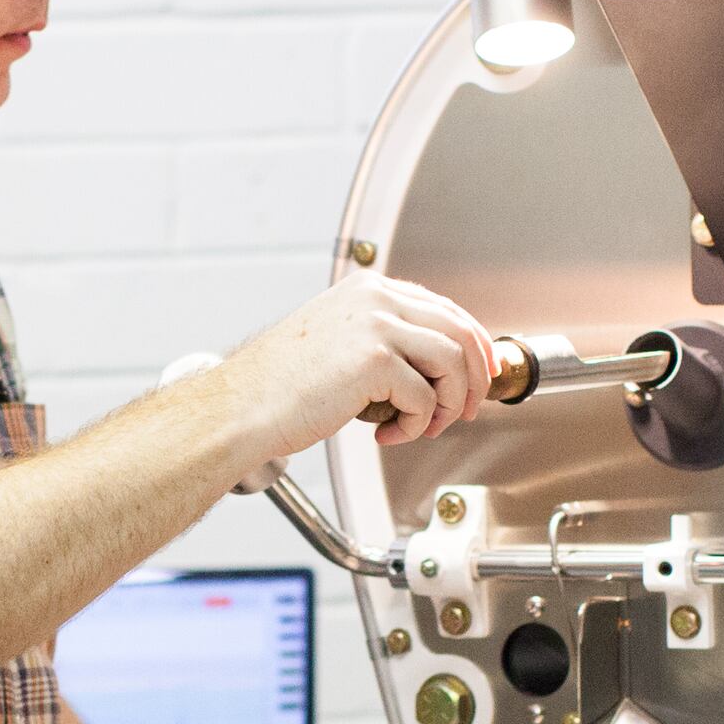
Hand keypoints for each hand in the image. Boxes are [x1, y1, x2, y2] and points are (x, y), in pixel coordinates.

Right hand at [222, 273, 497, 458]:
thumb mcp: (338, 342)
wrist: (241, 408)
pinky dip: (416, 423)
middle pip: (460, 331)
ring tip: (422, 427)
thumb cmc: (280, 386)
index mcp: (368, 288)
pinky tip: (387, 434)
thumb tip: (436, 365)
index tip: (481, 374)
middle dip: (472, 378)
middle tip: (464, 411)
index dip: (473, 345)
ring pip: (451, 363)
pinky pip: (425, 397)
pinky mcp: (374, 360)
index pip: (445, 308)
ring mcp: (375, 325)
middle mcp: (375, 298)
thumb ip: (384, 339)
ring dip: (447, 404)